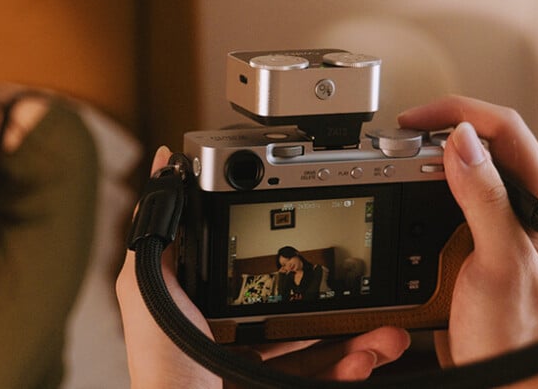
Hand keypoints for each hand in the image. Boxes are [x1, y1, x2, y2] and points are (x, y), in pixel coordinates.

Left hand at [116, 146, 409, 387]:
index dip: (289, 265)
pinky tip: (368, 358)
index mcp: (206, 313)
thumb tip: (162, 170)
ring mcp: (257, 373)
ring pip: (319, 348)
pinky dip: (351, 367)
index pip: (253, 280)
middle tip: (370, 288)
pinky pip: (323, 377)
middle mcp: (232, 342)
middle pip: (295, 313)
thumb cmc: (163, 371)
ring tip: (387, 335)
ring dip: (360, 339)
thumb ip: (157, 237)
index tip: (317, 249)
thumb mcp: (150, 292)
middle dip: (338, 302)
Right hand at [398, 96, 537, 378]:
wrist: (503, 377)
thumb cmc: (518, 335)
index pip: (504, 130)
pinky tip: (414, 195)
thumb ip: (486, 199)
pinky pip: (456, 197)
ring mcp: (507, 221)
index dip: (456, 114)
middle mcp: (530, 205)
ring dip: (432, 156)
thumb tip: (462, 142)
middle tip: (401, 136)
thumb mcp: (502, 263)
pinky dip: (428, 188)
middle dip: (440, 129)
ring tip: (403, 156)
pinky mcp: (484, 238)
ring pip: (470, 165)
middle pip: (487, 140)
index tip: (413, 123)